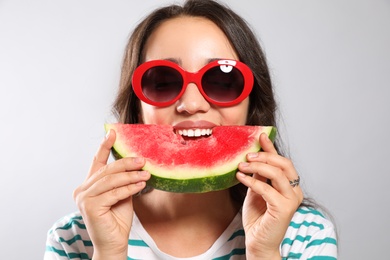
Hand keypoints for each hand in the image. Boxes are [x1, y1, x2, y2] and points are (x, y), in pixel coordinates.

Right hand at [73, 129, 150, 258]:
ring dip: (131, 176)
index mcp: (88, 185)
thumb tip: (136, 164)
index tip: (113, 132)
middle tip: (143, 160)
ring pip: (111, 180)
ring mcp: (83, 198)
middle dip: (126, 163)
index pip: (97, 163)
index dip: (104, 146)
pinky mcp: (90, 207)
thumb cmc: (117, 220)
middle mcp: (82, 190)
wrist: (114, 243)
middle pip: (107, 170)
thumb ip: (123, 181)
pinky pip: (114, 193)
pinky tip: (140, 185)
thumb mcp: (122, 195)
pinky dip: (129, 188)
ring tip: (145, 173)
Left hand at [236, 133, 302, 258]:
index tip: (261, 135)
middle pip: (284, 164)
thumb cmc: (257, 218)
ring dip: (258, 166)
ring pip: (277, 174)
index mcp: (290, 186)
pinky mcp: (284, 209)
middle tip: (247, 154)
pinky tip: (241, 177)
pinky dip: (252, 181)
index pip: (282, 162)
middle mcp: (295, 192)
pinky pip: (267, 188)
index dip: (272, 148)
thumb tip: (253, 156)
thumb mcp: (257, 191)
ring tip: (242, 165)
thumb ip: (259, 175)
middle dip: (265, 156)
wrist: (258, 242)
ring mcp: (292, 200)